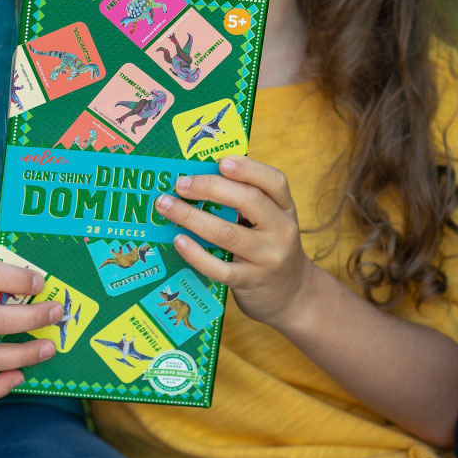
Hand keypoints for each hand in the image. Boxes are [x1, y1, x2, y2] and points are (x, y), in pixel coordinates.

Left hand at [154, 156, 315, 329]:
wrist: (292, 296)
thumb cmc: (269, 249)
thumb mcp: (270, 222)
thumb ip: (245, 201)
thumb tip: (197, 177)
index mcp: (285, 208)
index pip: (274, 181)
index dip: (248, 168)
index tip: (220, 161)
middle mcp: (281, 230)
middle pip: (248, 201)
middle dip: (209, 187)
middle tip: (180, 183)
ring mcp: (267, 258)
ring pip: (227, 233)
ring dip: (191, 217)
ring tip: (166, 206)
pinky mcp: (250, 282)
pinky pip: (219, 267)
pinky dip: (195, 253)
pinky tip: (178, 241)